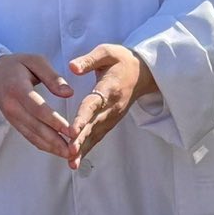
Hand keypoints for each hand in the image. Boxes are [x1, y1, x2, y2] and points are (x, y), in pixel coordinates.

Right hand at [0, 53, 77, 163]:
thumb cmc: (16, 65)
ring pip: (33, 136)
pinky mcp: (14, 123)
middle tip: (74, 150)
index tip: (71, 131)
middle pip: (36, 127)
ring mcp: (12, 117)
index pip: (38, 109)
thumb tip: (68, 93)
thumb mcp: (35, 60)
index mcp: (17, 89)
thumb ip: (52, 76)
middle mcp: (12, 107)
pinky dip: (44, 146)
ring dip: (51, 147)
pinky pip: (29, 137)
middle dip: (56, 141)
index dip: (54, 122)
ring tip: (70, 154)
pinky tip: (57, 150)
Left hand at [66, 44, 157, 163]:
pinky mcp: (111, 121)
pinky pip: (98, 136)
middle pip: (94, 124)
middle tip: (69, 152)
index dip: (83, 117)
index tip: (72, 129)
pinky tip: (76, 160)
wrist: (143, 72)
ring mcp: (113, 116)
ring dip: (84, 148)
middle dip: (82, 139)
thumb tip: (72, 67)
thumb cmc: (121, 59)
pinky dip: (88, 148)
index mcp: (109, 88)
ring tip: (71, 162)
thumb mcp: (107, 52)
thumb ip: (89, 60)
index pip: (94, 104)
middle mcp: (112, 106)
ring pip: (96, 134)